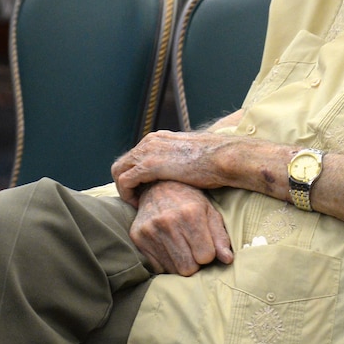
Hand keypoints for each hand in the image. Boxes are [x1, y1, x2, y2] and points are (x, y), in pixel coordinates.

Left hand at [112, 130, 247, 202]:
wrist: (224, 157)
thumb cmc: (216, 162)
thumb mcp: (192, 157)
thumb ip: (179, 162)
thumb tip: (181, 172)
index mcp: (159, 138)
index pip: (135, 156)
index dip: (135, 176)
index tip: (144, 192)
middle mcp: (149, 142)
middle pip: (122, 163)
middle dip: (125, 183)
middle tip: (136, 199)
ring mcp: (147, 152)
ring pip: (119, 171)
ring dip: (124, 189)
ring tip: (136, 204)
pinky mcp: (149, 165)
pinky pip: (124, 181)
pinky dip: (127, 194)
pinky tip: (139, 204)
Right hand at [129, 181, 233, 275]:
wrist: (157, 186)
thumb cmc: (189, 201)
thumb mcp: (209, 212)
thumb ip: (220, 237)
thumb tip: (227, 260)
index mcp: (190, 214)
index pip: (205, 257)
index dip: (208, 254)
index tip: (204, 245)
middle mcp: (168, 221)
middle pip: (188, 268)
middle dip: (194, 262)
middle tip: (192, 249)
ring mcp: (150, 229)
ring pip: (172, 270)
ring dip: (179, 263)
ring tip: (180, 247)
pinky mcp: (137, 237)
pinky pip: (157, 267)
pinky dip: (165, 262)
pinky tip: (167, 247)